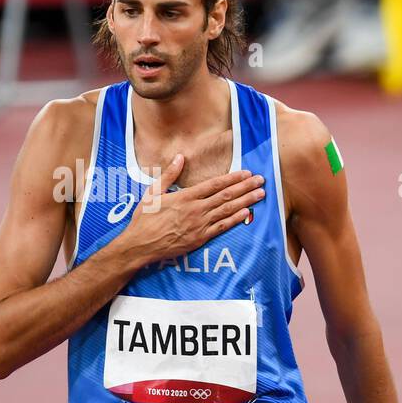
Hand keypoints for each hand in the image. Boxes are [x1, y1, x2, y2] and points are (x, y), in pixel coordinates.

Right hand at [120, 154, 265, 264]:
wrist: (140, 245)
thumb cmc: (144, 219)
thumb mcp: (153, 192)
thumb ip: (169, 174)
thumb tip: (180, 157)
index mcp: (185, 196)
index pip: (215, 184)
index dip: (233, 178)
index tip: (246, 173)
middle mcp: (196, 209)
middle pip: (226, 195)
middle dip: (246, 186)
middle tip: (261, 180)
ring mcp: (199, 225)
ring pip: (228, 210)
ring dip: (246, 201)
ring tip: (260, 194)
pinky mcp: (200, 239)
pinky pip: (222, 227)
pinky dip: (236, 219)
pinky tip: (247, 213)